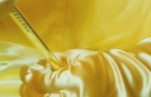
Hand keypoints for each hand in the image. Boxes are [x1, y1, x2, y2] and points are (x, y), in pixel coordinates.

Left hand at [21, 48, 143, 96]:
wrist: (124, 83)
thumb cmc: (103, 67)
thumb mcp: (80, 57)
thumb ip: (57, 60)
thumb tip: (38, 64)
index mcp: (75, 80)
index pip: (43, 80)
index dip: (30, 74)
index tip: (26, 69)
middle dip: (28, 87)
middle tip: (27, 78)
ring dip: (35, 95)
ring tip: (35, 87)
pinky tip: (47, 93)